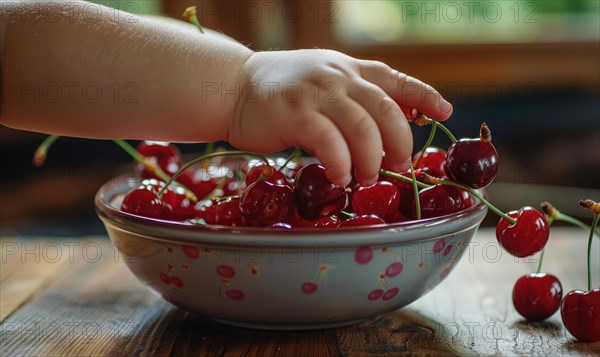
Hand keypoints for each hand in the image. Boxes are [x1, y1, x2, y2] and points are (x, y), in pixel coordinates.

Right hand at [229, 49, 452, 186]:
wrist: (234, 87)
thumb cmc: (282, 94)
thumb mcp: (323, 84)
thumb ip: (352, 101)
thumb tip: (385, 134)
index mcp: (350, 69)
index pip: (396, 79)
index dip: (424, 96)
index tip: (444, 113)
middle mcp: (339, 76)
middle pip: (387, 110)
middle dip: (400, 144)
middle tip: (398, 167)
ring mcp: (317, 93)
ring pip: (363, 129)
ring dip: (372, 161)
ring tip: (366, 179)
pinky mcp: (294, 113)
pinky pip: (329, 142)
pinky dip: (340, 165)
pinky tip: (339, 177)